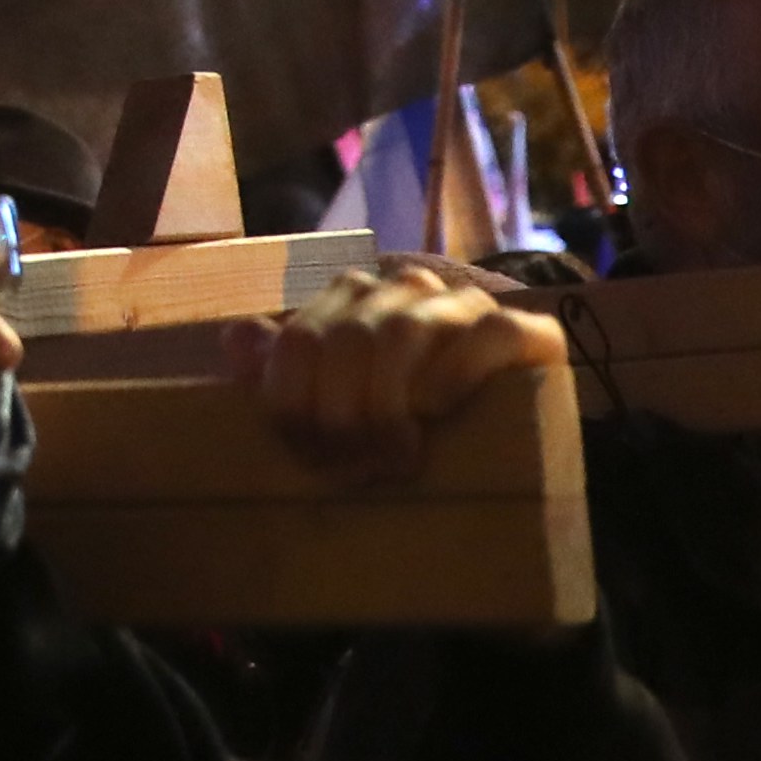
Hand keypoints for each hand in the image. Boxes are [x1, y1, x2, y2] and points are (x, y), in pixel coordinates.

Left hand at [226, 258, 563, 482]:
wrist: (517, 438)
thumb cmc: (411, 426)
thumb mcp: (342, 405)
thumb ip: (284, 370)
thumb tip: (236, 340)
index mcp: (353, 299)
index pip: (298, 340)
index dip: (292, 405)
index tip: (307, 460)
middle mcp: (404, 289)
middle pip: (345, 341)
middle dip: (340, 416)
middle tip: (355, 471)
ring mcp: (463, 306)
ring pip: (403, 330)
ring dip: (387, 403)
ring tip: (395, 457)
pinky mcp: (524, 330)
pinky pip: (485, 331)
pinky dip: (454, 371)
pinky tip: (437, 411)